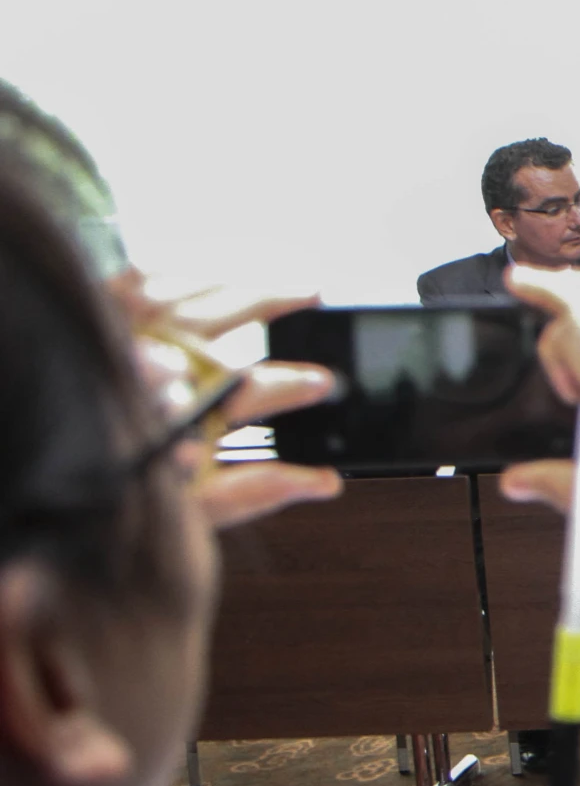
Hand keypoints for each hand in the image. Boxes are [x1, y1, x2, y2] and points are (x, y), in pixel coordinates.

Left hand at [105, 271, 341, 528]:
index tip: (323, 382)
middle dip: (269, 302)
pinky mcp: (95, 322)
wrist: (51, 460)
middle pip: (216, 318)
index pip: (249, 388)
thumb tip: (322, 481)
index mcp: (182, 414)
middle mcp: (146, 365)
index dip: (292, 383)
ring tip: (274, 282)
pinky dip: (175, 277)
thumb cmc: (119, 488)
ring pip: (183, 292)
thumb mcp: (193, 508)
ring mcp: (117, 337)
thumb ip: (258, 491)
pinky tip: (204, 279)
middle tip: (312, 293)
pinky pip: (135, 281)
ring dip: (234, 284)